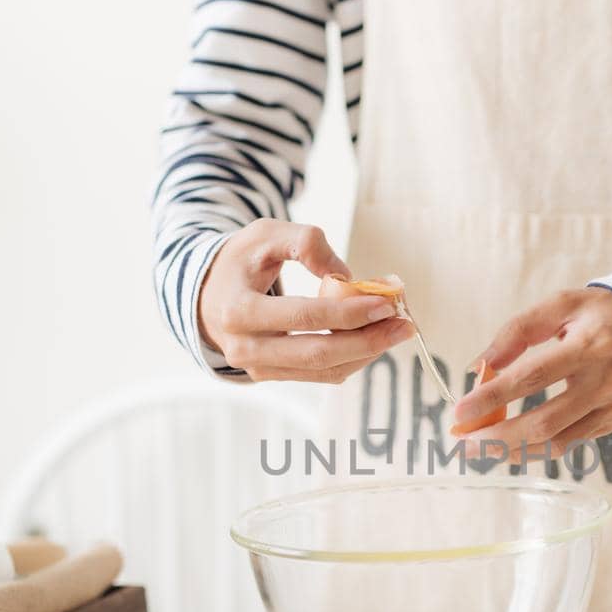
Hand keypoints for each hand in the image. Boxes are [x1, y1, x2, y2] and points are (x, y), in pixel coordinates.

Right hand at [197, 219, 411, 382]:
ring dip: (367, 353)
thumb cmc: (241, 260)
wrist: (207, 294)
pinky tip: (374, 339)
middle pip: (318, 353)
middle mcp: (245, 348)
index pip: (304, 316)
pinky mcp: (272, 377)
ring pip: (324, 370)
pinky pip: (320, 374)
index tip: (386, 301)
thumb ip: (306, 242)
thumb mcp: (266, 234)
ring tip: (397, 330)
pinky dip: (352, 359)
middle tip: (404, 324)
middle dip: (368, 340)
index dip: (349, 312)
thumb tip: (347, 276)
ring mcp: (258, 368)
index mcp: (239, 310)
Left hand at [452, 288, 611, 460]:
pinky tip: (511, 445)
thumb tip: (480, 365)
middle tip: (462, 440)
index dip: (494, 395)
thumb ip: (519, 330)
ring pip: (556, 441)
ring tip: (479, 447)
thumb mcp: (564, 305)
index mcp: (589, 346)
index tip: (460, 409)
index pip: (533, 376)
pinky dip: (537, 448)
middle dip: (497, 436)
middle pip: (544, 422)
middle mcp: (604, 382)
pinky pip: (570, 443)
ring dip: (512, 450)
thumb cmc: (605, 314)